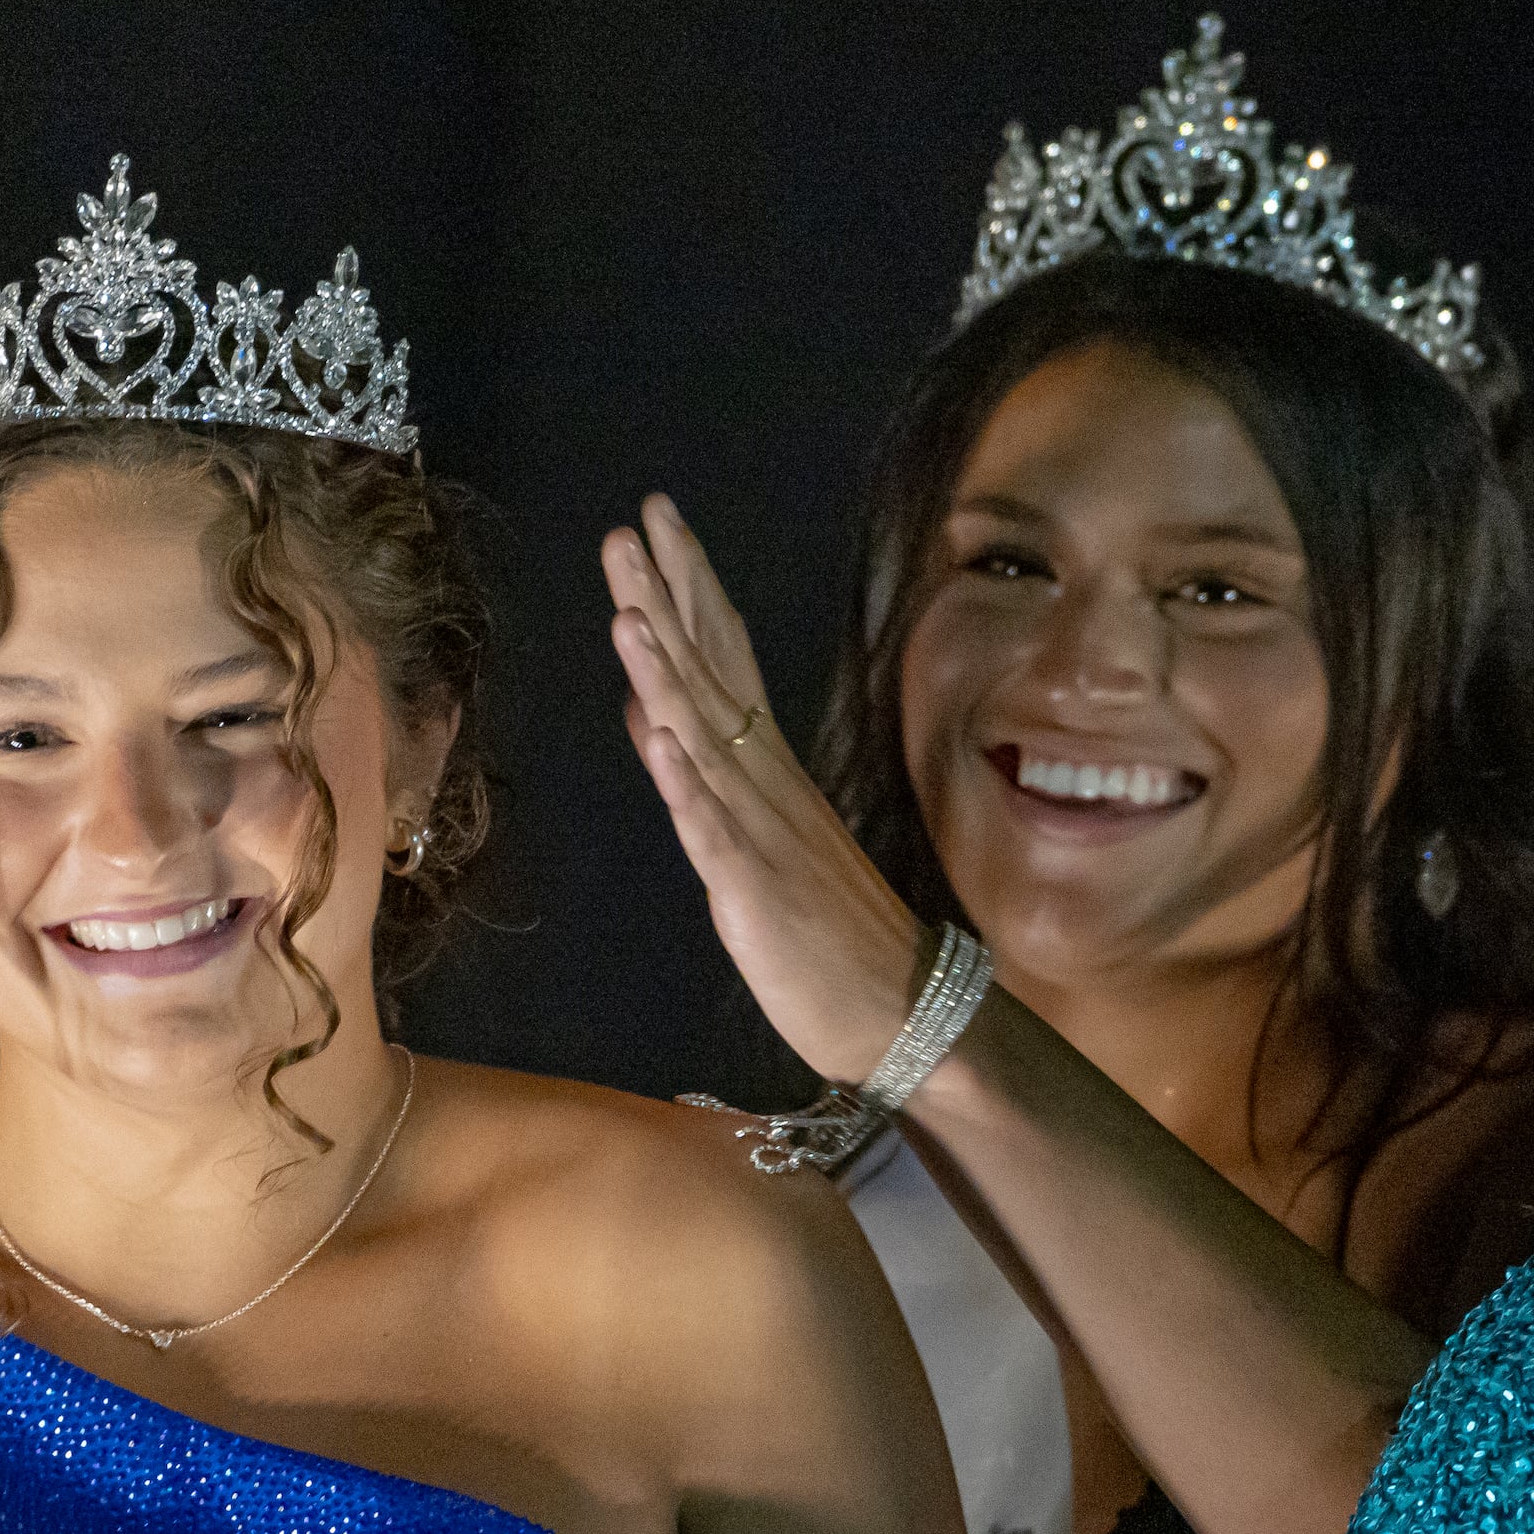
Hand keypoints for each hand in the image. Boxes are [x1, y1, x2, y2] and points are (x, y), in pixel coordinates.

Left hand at [600, 493, 935, 1085]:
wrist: (902, 1012)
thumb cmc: (826, 931)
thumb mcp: (751, 840)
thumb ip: (701, 773)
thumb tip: (651, 711)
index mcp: (764, 772)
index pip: (724, 658)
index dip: (689, 588)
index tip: (656, 520)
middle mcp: (765, 787)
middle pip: (711, 678)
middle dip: (669, 601)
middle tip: (631, 529)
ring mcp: (762, 836)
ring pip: (707, 743)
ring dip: (669, 678)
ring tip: (631, 615)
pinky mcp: (755, 893)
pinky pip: (717, 834)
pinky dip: (689, 787)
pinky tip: (662, 741)